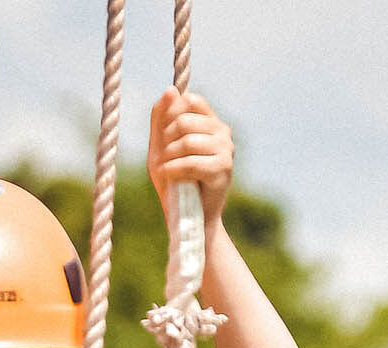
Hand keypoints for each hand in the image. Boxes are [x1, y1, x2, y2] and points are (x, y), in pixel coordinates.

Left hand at [147, 88, 233, 229]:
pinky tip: (169, 178)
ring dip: (168, 158)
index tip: (164, 138)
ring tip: (165, 170)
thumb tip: (171, 89)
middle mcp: (222, 132)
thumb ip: (162, 117)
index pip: (190, 100)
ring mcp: (226, 150)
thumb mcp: (161, 145)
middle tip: (162, 159)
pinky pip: (191, 162)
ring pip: (187, 141)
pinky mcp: (224, 169)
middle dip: (165, 141)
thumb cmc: (174, 180)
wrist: (189, 217)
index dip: (170, 116)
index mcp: (210, 122)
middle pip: (184, 121)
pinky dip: (173, 170)